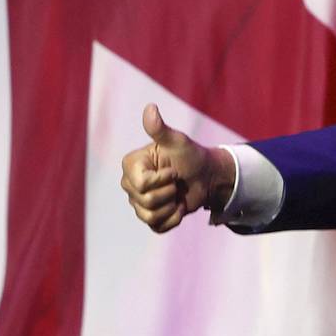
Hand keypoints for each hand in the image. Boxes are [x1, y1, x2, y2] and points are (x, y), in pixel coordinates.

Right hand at [119, 103, 234, 232]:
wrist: (205, 176)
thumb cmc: (190, 155)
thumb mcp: (178, 141)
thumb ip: (160, 129)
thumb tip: (150, 108)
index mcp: (132, 165)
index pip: (141, 184)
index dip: (162, 180)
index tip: (172, 170)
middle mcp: (130, 184)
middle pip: (145, 202)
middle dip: (169, 193)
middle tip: (176, 182)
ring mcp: (138, 203)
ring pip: (151, 217)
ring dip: (172, 207)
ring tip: (176, 195)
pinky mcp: (150, 218)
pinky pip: (158, 227)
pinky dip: (174, 219)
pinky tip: (178, 207)